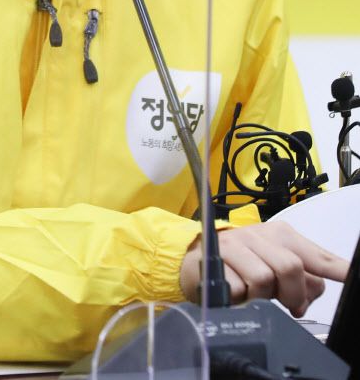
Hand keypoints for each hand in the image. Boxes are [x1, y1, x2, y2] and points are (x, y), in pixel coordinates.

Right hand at [180, 221, 348, 317]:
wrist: (195, 256)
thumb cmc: (241, 261)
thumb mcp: (274, 265)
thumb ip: (301, 278)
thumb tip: (313, 291)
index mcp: (280, 235)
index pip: (316, 255)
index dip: (338, 268)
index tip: (352, 274)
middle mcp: (258, 234)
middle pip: (291, 267)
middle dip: (292, 294)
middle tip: (288, 304)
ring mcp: (235, 245)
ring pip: (263, 279)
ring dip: (262, 297)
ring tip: (254, 295)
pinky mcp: (213, 260)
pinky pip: (238, 289)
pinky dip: (240, 297)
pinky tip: (235, 290)